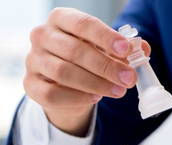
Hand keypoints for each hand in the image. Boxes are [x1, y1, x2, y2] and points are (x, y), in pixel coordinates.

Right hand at [24, 8, 150, 135]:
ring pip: (64, 73)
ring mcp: (33, 61)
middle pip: (75, 51)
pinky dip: (76, 97)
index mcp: (60, 19)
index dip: (106, 37)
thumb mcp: (104, 49)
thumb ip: (123, 48)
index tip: (127, 49)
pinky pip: (52, 94)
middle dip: (106, 66)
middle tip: (128, 79)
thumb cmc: (84, 59)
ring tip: (117, 91)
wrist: (62, 82)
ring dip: (95, 84)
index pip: (83, 25)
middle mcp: (42, 36)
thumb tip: (141, 49)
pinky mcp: (30, 84)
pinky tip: (95, 98)